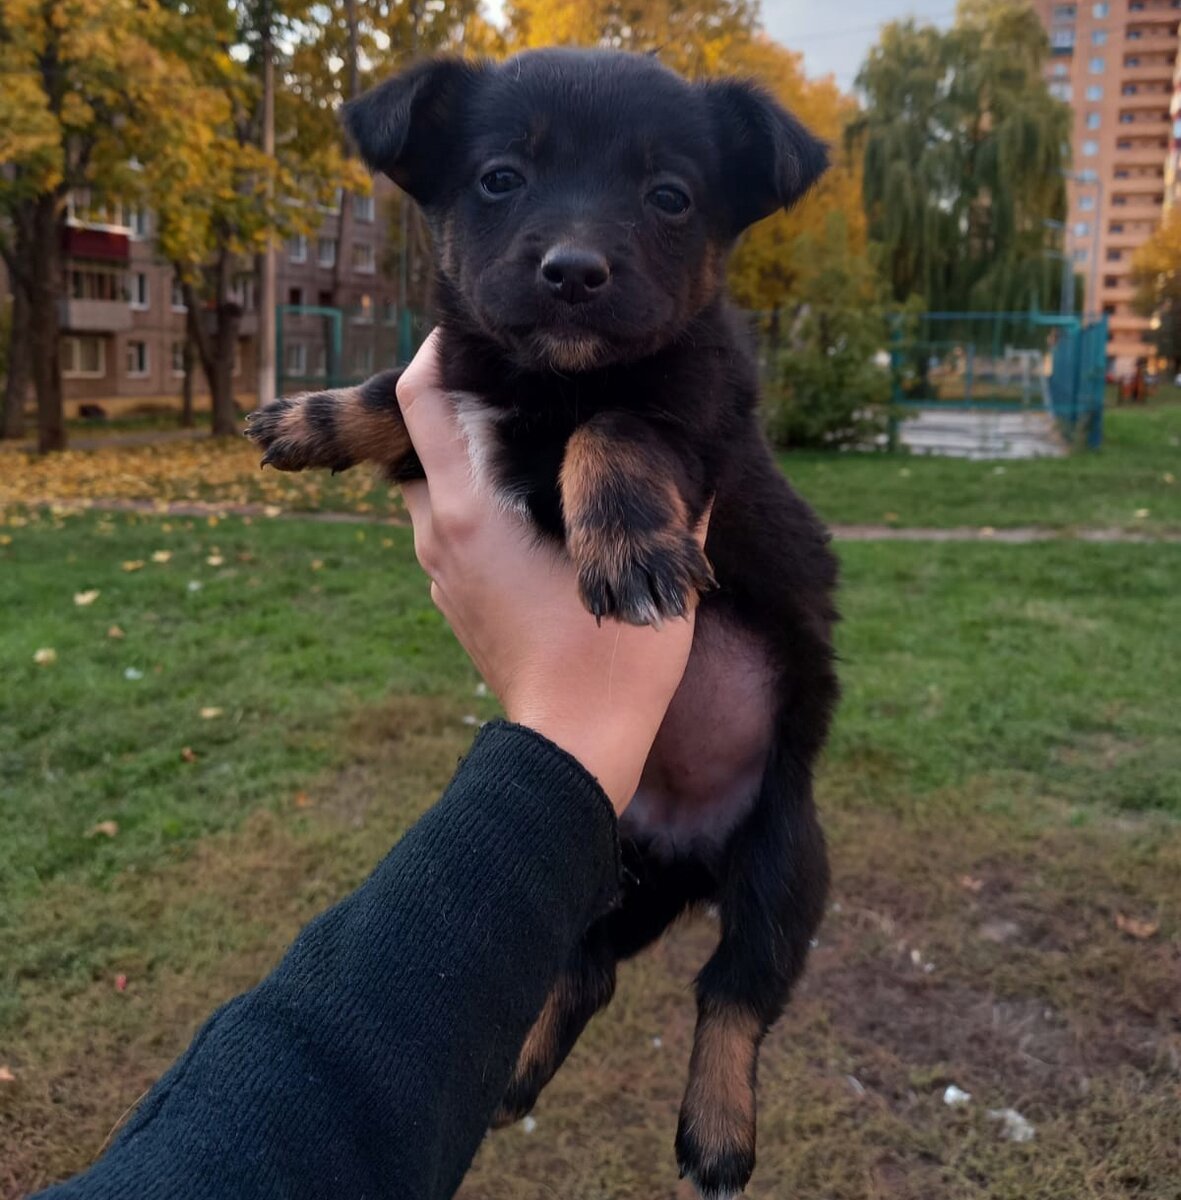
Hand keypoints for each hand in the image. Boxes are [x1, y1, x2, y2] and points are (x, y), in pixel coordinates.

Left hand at [396, 331, 701, 813]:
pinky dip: (473, 507)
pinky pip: (449, 534)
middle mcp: (439, 535)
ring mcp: (440, 575)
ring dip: (467, 461)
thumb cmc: (610, 658)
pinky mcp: (453, 604)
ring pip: (433, 491)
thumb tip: (688, 459)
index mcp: (469, 510)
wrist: (572, 745)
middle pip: (422, 441)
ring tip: (527, 447)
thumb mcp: (646, 568)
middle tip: (518, 388)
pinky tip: (528, 514)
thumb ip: (664, 503)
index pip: (419, 400)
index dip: (435, 350)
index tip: (476, 334)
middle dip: (461, 407)